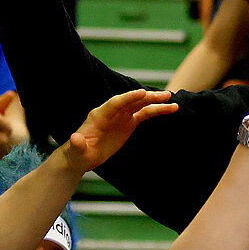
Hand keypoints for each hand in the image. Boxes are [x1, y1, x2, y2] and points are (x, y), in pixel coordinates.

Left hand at [62, 88, 177, 173]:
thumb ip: (77, 144)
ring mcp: (121, 116)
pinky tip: (169, 109)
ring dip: (156, 102)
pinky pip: (144, 114)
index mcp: (98, 115)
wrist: (82, 156)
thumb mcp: (76, 152)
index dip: (128, 98)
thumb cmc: (77, 154)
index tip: (142, 93)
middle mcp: (111, 112)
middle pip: (131, 101)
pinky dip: (156, 111)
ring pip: (140, 106)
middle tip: (165, 95)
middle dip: (147, 97)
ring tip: (172, 102)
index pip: (115, 103)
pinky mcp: (128, 123)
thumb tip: (76, 137)